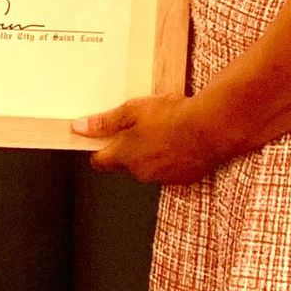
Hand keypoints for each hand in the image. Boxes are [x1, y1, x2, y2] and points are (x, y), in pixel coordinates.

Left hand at [72, 94, 219, 183]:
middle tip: (140, 126)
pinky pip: (170, 170)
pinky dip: (171, 159)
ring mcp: (163, 178)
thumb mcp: (132, 110)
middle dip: (128, 149)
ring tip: (165, 130)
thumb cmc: (172, 116)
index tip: (100, 140)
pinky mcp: (183, 179)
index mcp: (125, 156)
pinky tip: (180, 142)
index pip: (100, 162)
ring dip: (151, 154)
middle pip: (125, 164)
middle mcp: (141, 172)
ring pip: (148, 167)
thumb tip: (79, 127)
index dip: (99, 150)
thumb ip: (105, 122)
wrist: (210, 128)